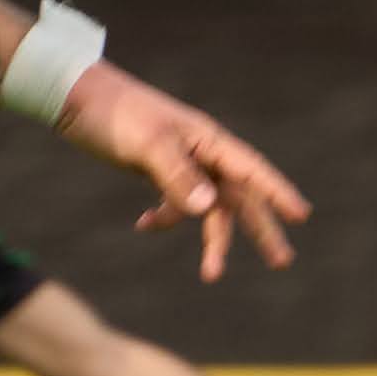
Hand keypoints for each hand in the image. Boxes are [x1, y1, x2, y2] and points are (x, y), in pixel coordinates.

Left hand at [57, 58, 310, 282]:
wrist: (74, 100)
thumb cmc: (115, 114)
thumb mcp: (146, 144)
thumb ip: (177, 175)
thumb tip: (208, 208)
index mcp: (208, 140)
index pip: (251, 169)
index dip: (277, 192)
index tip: (302, 215)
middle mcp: (203, 152)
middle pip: (240, 196)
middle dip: (260, 229)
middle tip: (282, 261)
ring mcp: (183, 164)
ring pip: (208, 208)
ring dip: (210, 239)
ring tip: (211, 276)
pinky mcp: (159, 172)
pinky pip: (175, 203)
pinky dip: (164, 218)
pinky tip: (140, 225)